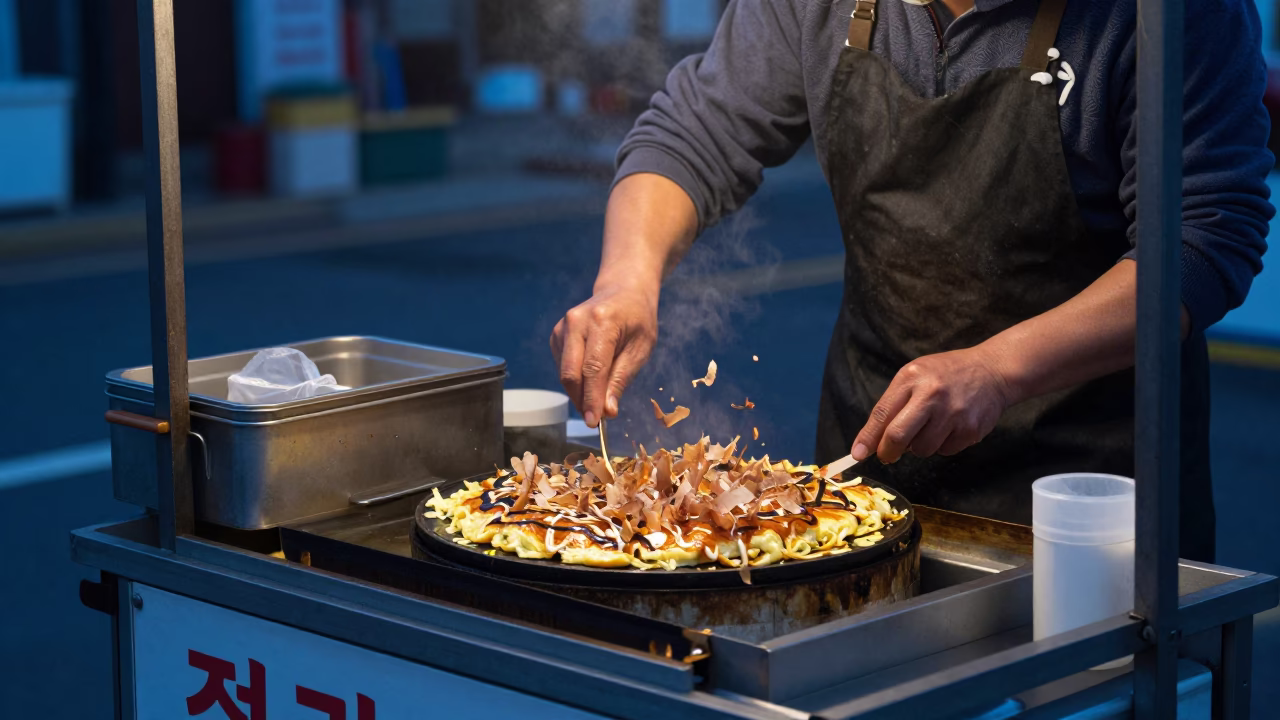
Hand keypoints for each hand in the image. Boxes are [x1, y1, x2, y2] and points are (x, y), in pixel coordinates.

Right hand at [551, 282, 658, 427]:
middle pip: (571, 372)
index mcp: (602, 321)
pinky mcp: (556, 334)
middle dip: (582, 400)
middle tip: (596, 419)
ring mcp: (563, 326)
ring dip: (578, 393)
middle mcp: (576, 321)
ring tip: (597, 399)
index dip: (592, 399)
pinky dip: (574, 381)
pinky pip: (562, 366)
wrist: (622, 290)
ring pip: (564, 373)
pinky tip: (590, 380)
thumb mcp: (641, 349)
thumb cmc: (638, 319)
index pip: (593, 368)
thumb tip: (607, 411)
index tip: (595, 422)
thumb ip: (621, 379)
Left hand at [851, 346, 1014, 463]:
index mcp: (912, 378)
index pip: (882, 413)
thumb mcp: (915, 376)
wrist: (992, 371)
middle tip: (887, 455)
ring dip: (919, 446)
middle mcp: (932, 395)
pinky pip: (945, 451)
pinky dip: (942, 445)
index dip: (867, 438)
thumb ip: (893, 405)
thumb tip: (870, 441)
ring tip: (930, 427)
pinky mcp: (970, 430)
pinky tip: (950, 426)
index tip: (858, 454)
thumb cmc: (946, 375)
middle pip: (898, 436)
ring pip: (921, 449)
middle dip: (887, 452)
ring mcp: (953, 413)